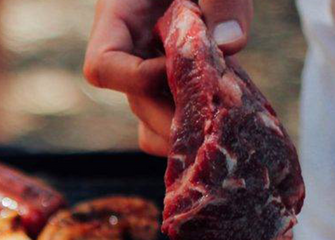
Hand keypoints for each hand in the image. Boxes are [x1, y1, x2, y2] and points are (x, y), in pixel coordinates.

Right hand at [83, 0, 252, 155]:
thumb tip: (231, 44)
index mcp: (121, 15)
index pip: (104, 66)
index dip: (137, 78)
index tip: (181, 68)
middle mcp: (133, 46)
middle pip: (134, 101)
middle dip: (173, 116)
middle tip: (217, 124)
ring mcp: (153, 64)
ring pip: (152, 116)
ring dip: (186, 129)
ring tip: (224, 128)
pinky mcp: (177, 75)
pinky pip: (173, 114)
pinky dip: (198, 126)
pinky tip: (231, 119)